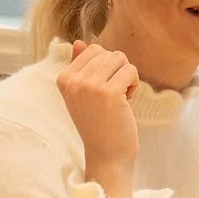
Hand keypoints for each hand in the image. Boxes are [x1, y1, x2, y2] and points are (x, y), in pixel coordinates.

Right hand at [58, 41, 140, 197]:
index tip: (103, 90)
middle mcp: (74, 80)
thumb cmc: (98, 124)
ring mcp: (90, 86)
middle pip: (109, 53)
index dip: (106, 67)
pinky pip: (131, 71)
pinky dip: (134, 84)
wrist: (106, 155)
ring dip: (126, 77)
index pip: (94, 50)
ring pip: (121, 59)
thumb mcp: (83, 94)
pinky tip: (127, 102)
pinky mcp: (109, 93)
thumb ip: (80, 67)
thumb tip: (79, 42)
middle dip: (118, 71)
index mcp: (64, 78)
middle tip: (113, 96)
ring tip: (119, 98)